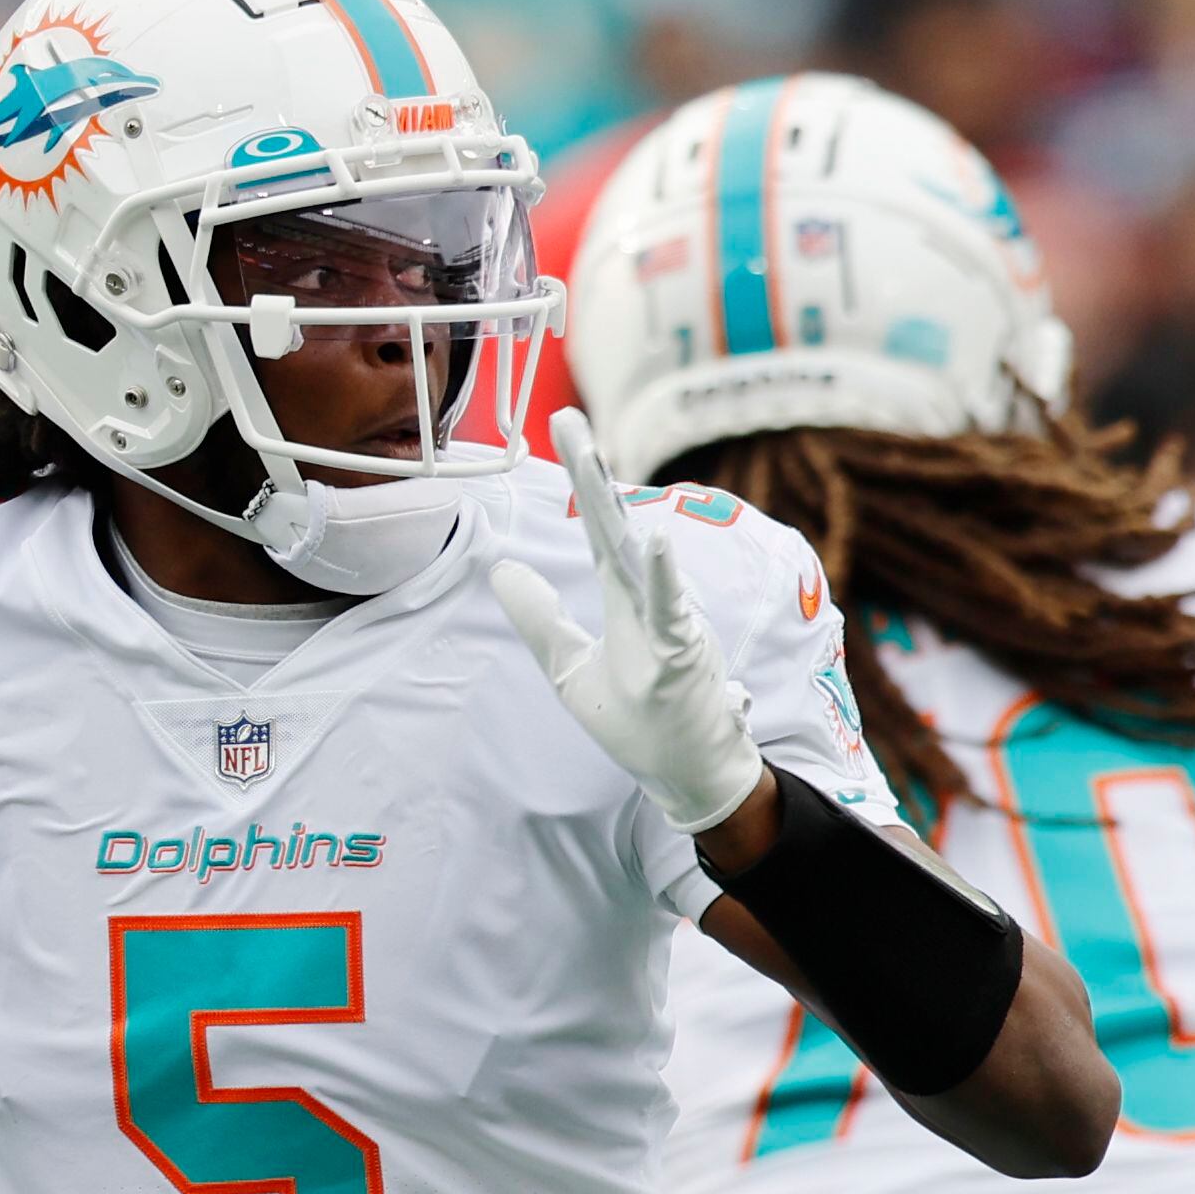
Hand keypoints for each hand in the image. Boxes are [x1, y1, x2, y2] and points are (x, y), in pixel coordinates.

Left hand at [491, 410, 766, 836]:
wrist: (693, 777)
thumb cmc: (642, 724)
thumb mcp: (570, 671)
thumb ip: (540, 621)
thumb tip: (501, 569)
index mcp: (624, 600)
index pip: (597, 527)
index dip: (580, 479)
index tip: (561, 425)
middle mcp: (647, 601)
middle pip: (611, 524)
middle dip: (588, 472)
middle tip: (564, 416)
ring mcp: (667, 623)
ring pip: (634, 555)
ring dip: (611, 507)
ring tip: (588, 458)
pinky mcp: (682, 656)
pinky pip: (671, 610)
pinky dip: (662, 576)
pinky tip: (652, 539)